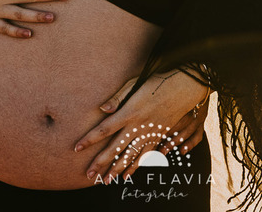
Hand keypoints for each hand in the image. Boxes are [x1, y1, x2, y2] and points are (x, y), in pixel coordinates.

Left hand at [74, 70, 210, 183]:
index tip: (77, 148)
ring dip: (117, 169)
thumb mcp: (135, 83)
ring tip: (105, 181)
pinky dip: (136, 166)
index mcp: (129, 112)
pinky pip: (145, 155)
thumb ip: (118, 97)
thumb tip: (102, 109)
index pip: (105, 128)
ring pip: (130, 155)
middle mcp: (138, 125)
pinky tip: (127, 175)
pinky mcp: (159, 136)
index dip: (90, 139)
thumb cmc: (157, 81)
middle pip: (116, 148)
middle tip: (89, 174)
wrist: (184, 87)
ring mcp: (149, 133)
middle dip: (101, 162)